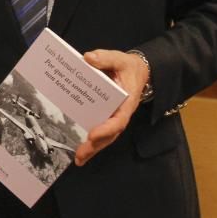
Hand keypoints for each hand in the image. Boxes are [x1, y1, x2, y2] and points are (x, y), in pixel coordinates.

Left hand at [74, 49, 147, 165]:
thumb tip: (89, 58)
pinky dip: (91, 143)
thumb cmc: (128, 67)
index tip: (93, 135)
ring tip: (78, 160)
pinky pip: (100, 133)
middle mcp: (120, 114)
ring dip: (93, 149)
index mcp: (126, 102)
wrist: (137, 71)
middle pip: (110, 134)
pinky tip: (79, 152)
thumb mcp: (120, 59)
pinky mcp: (106, 117)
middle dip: (96, 146)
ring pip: (105, 138)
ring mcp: (113, 117)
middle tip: (80, 155)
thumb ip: (106, 58)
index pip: (118, 120)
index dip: (106, 129)